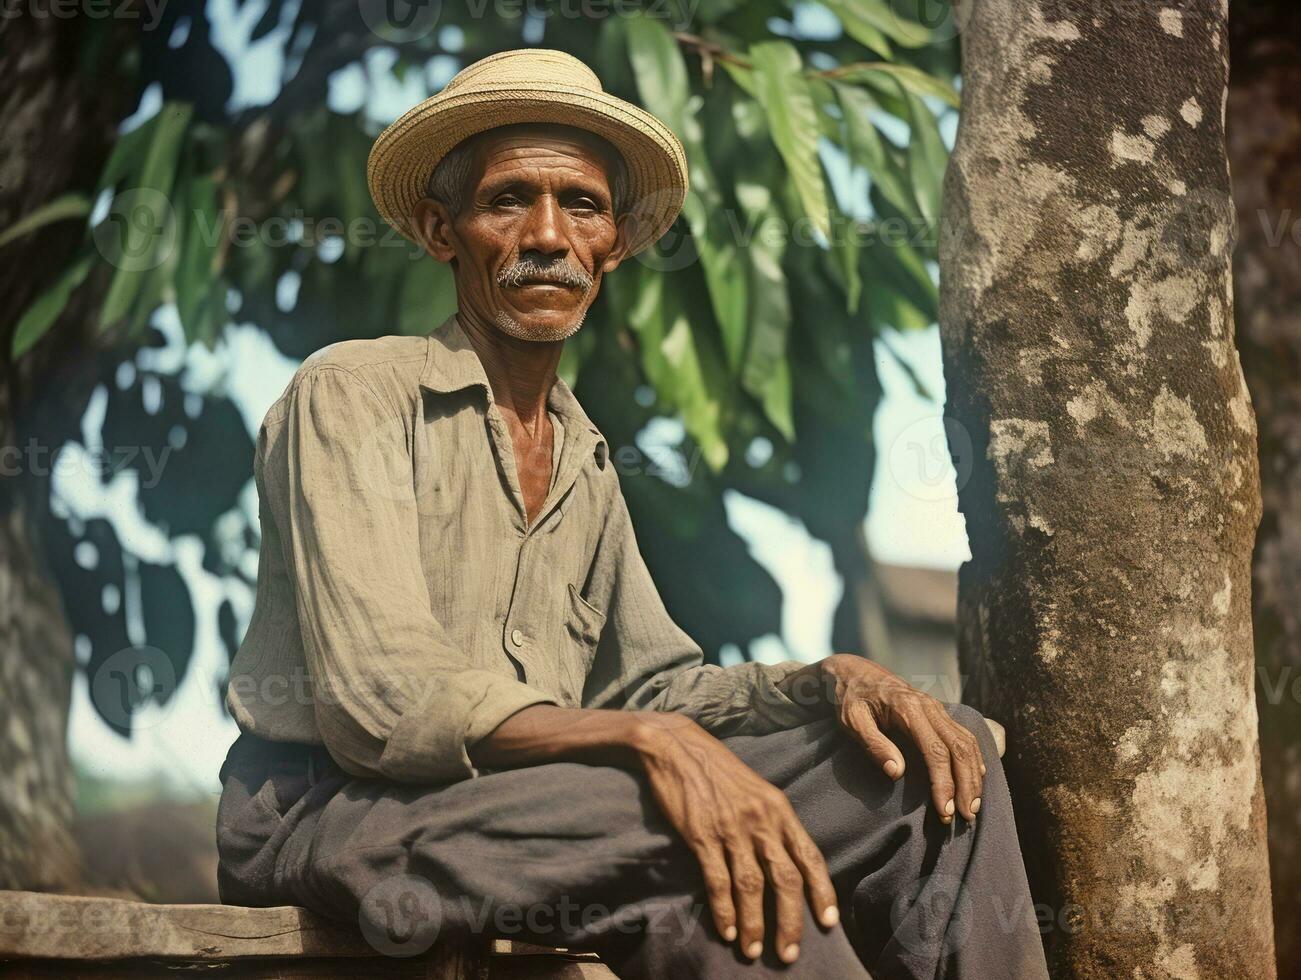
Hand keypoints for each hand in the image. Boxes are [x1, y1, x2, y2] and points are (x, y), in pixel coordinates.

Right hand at [631, 714, 838, 963]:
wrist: (676, 745)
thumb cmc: (717, 770)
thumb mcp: (756, 790)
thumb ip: (772, 822)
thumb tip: (786, 860)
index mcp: (778, 808)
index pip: (809, 856)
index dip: (822, 892)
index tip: (828, 922)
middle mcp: (761, 820)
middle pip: (785, 879)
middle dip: (791, 921)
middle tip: (790, 954)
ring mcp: (731, 827)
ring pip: (751, 886)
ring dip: (755, 924)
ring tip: (755, 951)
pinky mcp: (701, 834)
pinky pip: (718, 880)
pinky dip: (724, 910)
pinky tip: (727, 931)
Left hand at [821, 654, 985, 822]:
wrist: (853, 671)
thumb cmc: (850, 699)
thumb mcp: (852, 721)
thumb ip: (874, 744)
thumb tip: (897, 772)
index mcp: (908, 708)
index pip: (935, 751)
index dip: (943, 782)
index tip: (944, 810)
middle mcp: (929, 706)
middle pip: (959, 748)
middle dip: (966, 784)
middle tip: (965, 817)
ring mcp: (937, 707)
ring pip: (967, 742)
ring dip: (974, 775)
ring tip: (972, 806)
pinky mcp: (939, 712)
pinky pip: (964, 735)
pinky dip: (974, 759)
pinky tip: (976, 779)